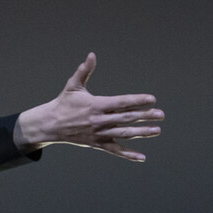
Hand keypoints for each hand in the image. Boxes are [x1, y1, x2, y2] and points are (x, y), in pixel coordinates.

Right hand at [12, 53, 162, 161]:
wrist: (51, 125)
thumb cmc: (64, 103)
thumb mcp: (73, 85)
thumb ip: (84, 71)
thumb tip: (91, 55)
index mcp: (96, 105)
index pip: (121, 102)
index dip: (137, 100)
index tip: (152, 99)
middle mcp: (99, 120)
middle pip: (126, 118)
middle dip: (145, 116)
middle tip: (161, 114)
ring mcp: (99, 134)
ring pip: (124, 134)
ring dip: (141, 133)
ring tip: (157, 130)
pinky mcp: (97, 144)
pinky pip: (115, 150)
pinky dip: (128, 154)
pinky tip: (141, 157)